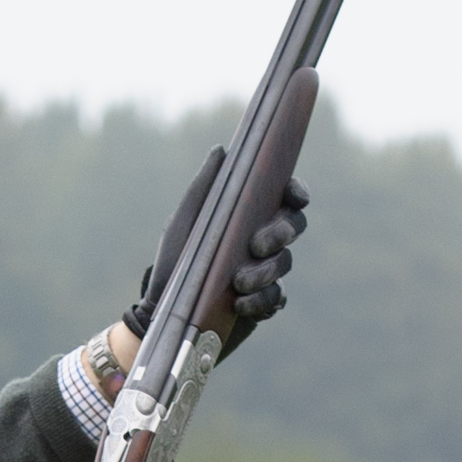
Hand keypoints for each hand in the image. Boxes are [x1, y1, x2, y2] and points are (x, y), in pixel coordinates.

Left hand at [124, 158, 310, 350]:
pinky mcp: (262, 303)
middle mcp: (262, 242)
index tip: (293, 196)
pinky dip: (261, 300)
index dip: (297, 192)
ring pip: (285, 263)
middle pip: (294, 227)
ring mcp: (266, 273)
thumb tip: (222, 150)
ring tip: (238, 282)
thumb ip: (204, 187)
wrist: (164, 311)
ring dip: (264, 272)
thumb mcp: (184, 222)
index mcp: (249, 217)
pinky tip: (240, 304)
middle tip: (255, 245)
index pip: (286, 198)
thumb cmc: (174, 261)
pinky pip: (276, 298)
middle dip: (280, 233)